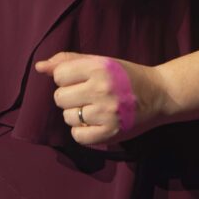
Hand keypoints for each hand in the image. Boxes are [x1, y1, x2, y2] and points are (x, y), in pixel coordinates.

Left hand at [35, 52, 169, 144]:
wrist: (159, 94)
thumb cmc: (125, 75)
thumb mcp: (100, 61)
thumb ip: (68, 61)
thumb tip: (39, 67)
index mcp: (98, 68)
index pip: (59, 75)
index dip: (66, 78)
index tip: (81, 80)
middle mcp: (102, 90)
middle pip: (59, 98)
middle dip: (69, 97)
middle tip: (87, 95)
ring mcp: (106, 113)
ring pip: (68, 117)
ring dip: (76, 114)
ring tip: (94, 109)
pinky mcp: (110, 133)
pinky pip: (77, 136)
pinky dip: (82, 131)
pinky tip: (94, 123)